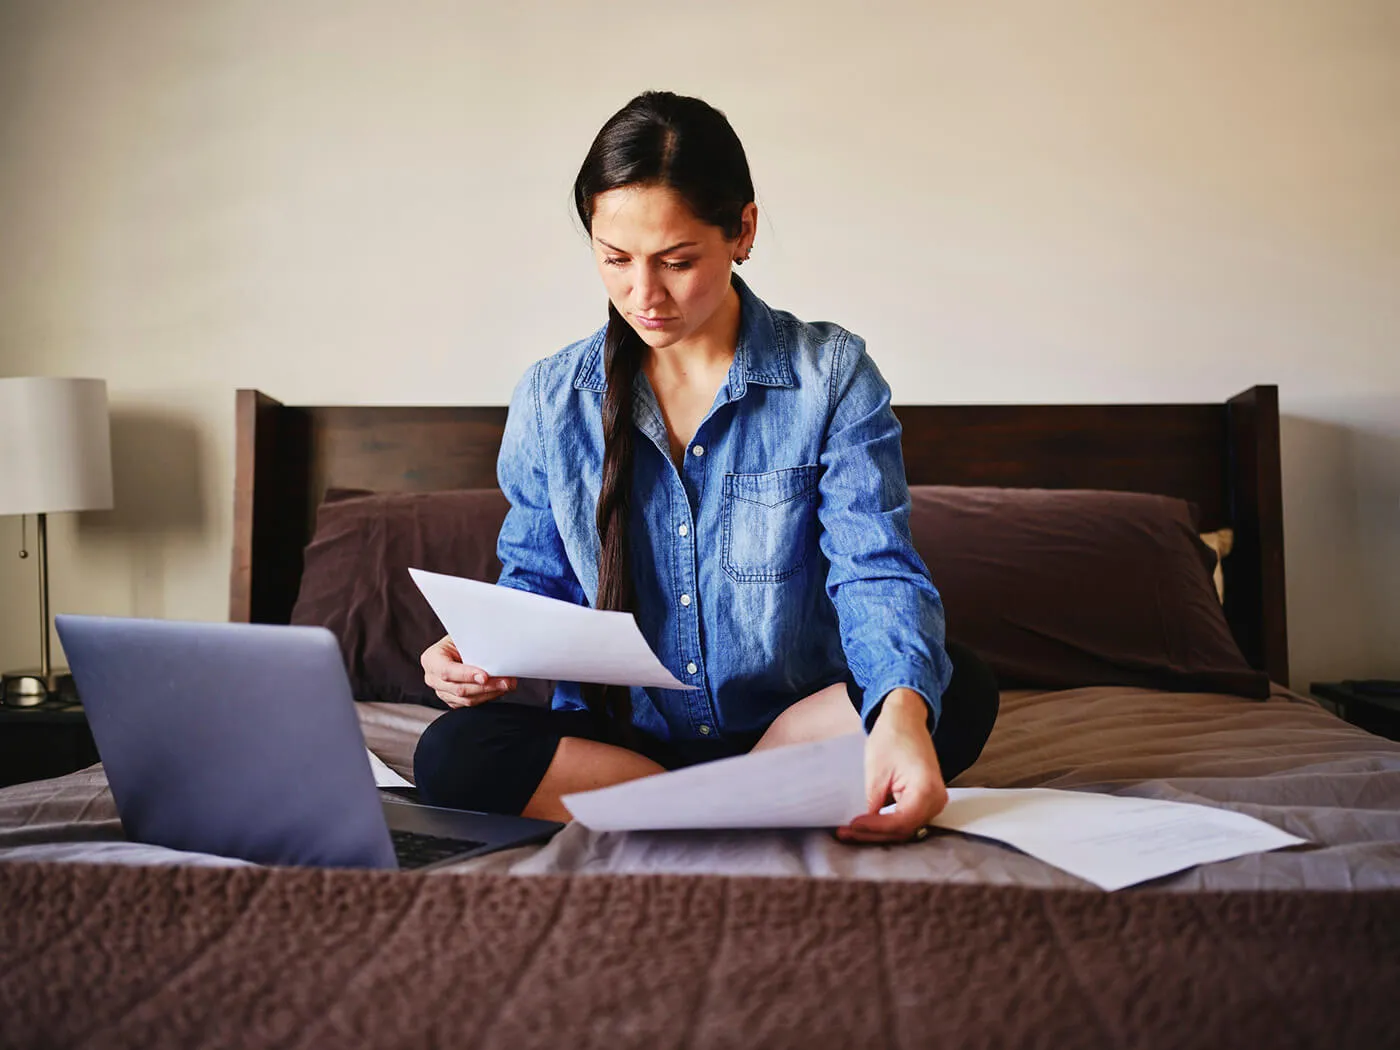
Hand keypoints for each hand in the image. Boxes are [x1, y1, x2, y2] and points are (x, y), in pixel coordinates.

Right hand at [421, 634, 517, 707]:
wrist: (460, 645)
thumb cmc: (462, 638)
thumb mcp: (465, 636)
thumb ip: (475, 644)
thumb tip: (496, 652)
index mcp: (431, 659)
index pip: (446, 671)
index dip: (466, 675)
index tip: (485, 676)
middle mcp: (432, 678)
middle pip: (459, 689)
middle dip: (486, 686)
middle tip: (506, 681)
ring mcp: (442, 692)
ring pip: (467, 700)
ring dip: (491, 693)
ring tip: (507, 684)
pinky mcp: (453, 700)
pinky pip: (471, 704)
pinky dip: (488, 697)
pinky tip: (499, 689)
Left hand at [837, 688, 947, 843]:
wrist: (906, 720)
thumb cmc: (893, 737)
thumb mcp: (876, 770)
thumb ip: (873, 802)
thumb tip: (862, 827)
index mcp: (926, 788)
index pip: (900, 822)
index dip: (875, 828)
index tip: (852, 826)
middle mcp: (936, 799)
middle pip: (903, 830)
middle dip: (873, 834)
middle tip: (845, 833)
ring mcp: (934, 802)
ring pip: (905, 829)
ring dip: (878, 833)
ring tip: (850, 831)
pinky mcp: (926, 802)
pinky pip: (907, 820)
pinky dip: (886, 824)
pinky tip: (866, 824)